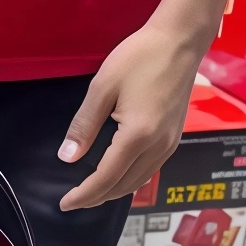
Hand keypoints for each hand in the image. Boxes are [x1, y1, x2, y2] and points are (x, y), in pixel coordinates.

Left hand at [57, 22, 202, 209]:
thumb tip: (68, 157)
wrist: (180, 41)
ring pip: (138, 182)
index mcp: (137, 135)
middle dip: (96, 198)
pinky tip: (117, 176)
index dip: (83, 194)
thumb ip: (84, 125)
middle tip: (74, 201)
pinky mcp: (175, 138)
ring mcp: (169, 144)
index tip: (65, 204)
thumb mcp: (102, 87)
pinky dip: (130, 180)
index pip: (105, 178)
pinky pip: (150, 170)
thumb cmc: (140, 57)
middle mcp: (157, 146)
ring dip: (114, 191)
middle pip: (122, 186)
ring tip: (92, 193)